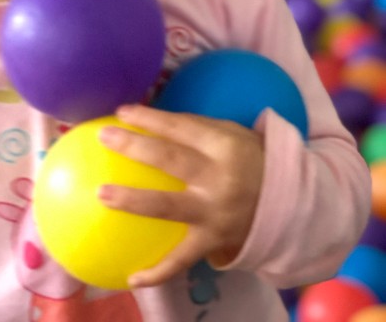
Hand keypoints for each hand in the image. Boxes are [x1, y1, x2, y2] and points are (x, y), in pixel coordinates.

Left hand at [98, 104, 264, 287]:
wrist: (288, 203)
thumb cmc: (248, 160)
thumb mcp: (231, 134)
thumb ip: (194, 128)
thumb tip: (148, 118)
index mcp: (224, 146)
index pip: (180, 127)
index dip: (150, 117)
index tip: (121, 111)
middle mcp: (218, 178)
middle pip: (169, 159)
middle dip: (133, 146)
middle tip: (104, 136)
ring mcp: (214, 212)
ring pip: (167, 207)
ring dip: (133, 201)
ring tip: (100, 195)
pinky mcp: (212, 241)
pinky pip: (182, 259)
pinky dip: (158, 272)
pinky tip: (131, 277)